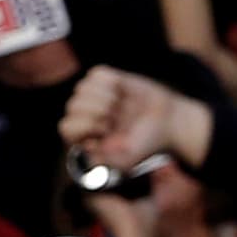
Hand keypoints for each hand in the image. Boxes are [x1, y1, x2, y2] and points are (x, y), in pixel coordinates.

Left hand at [61, 66, 212, 172]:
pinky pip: (97, 74)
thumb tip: (85, 149)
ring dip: (105, 98)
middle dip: (98, 113)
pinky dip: (111, 83)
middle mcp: (85, 115)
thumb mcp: (127, 160)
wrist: (169, 122)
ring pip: (82, 89)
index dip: (86, 126)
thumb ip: (104, 161)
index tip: (107, 130)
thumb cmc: (146, 143)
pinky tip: (121, 92)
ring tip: (119, 106)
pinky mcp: (105, 79)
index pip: (66, 127)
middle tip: (116, 118)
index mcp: (85, 136)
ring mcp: (93, 95)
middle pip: (73, 106)